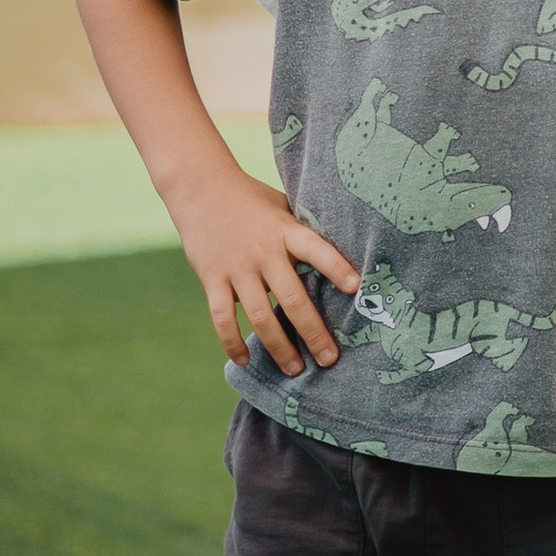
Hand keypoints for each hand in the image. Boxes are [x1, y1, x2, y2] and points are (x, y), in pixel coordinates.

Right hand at [174, 166, 358, 371]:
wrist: (199, 186)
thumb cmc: (250, 198)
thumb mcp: (282, 206)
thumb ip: (301, 232)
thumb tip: (336, 260)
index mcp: (285, 230)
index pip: (315, 249)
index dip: (336, 267)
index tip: (357, 287)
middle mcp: (262, 252)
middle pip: (291, 298)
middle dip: (313, 332)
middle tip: (330, 359)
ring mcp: (236, 267)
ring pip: (259, 316)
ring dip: (279, 347)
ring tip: (295, 369)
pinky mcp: (211, 278)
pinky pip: (222, 317)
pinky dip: (233, 342)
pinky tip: (245, 360)